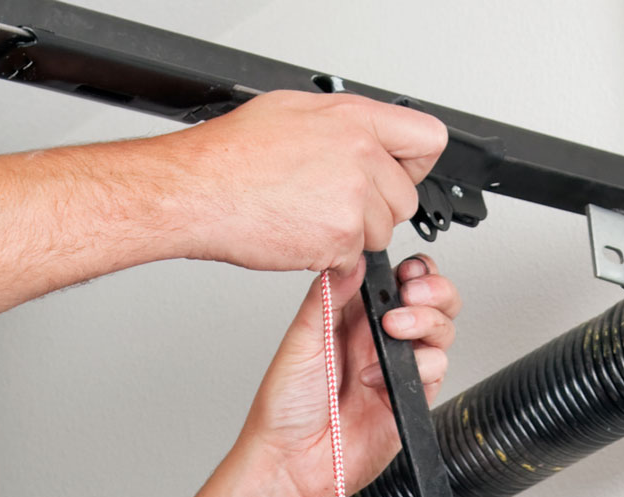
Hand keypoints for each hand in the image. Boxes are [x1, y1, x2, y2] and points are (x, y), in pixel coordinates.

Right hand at [165, 91, 447, 274]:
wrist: (195, 191)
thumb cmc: (228, 154)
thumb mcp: (291, 110)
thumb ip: (341, 123)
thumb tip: (362, 134)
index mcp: (354, 119)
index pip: (427, 140)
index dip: (412, 163)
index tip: (398, 173)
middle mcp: (360, 155)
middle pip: (405, 198)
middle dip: (377, 208)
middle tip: (334, 203)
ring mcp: (353, 199)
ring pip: (381, 233)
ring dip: (352, 235)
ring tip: (307, 216)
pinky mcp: (340, 239)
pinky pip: (353, 258)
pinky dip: (329, 256)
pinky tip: (298, 232)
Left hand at [237, 254, 460, 496]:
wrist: (292, 463)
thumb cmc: (284, 409)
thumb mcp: (300, 341)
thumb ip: (328, 299)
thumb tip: (352, 261)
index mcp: (350, 319)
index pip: (395, 282)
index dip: (411, 271)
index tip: (405, 271)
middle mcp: (378, 340)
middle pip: (430, 302)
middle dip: (433, 290)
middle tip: (412, 294)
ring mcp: (396, 369)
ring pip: (441, 331)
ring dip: (426, 321)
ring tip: (395, 329)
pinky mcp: (409, 398)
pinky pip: (436, 370)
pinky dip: (420, 366)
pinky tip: (381, 377)